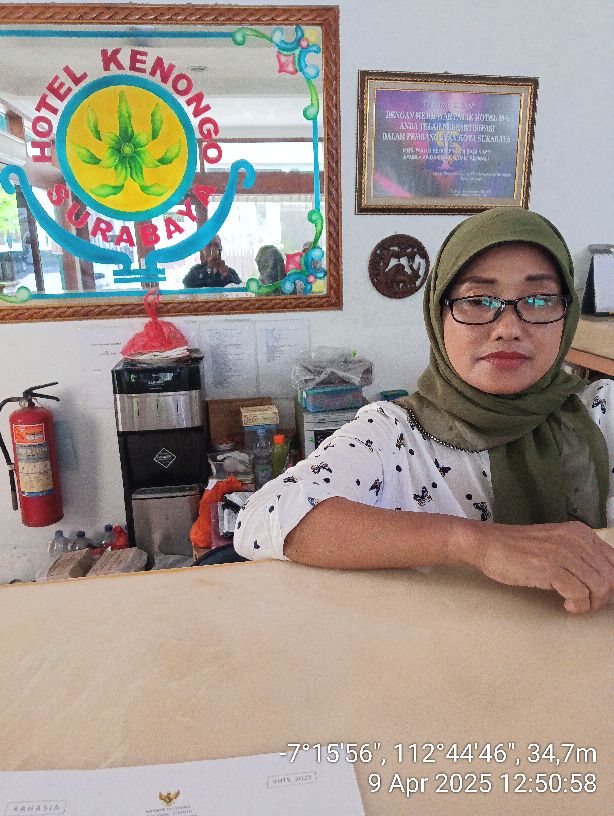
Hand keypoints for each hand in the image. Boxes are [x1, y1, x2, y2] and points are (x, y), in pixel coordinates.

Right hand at [472, 520, 613, 613]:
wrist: (488, 544)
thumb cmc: (518, 549)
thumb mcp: (556, 545)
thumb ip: (579, 557)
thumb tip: (604, 581)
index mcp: (580, 532)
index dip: (612, 583)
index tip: (599, 595)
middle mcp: (576, 539)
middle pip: (611, 576)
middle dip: (602, 597)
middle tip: (586, 603)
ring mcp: (563, 552)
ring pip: (600, 587)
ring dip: (591, 603)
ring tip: (576, 604)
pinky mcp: (550, 567)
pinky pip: (580, 594)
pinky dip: (578, 606)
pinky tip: (567, 605)